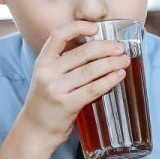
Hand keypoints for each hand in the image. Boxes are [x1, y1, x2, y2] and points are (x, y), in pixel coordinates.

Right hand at [19, 21, 130, 146]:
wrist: (34, 131)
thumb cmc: (46, 103)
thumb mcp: (47, 78)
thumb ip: (64, 65)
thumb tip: (97, 51)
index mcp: (42, 62)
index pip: (58, 36)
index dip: (78, 27)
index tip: (96, 28)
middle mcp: (47, 73)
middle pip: (82, 53)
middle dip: (105, 48)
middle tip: (120, 48)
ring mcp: (56, 89)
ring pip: (90, 70)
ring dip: (112, 63)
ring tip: (125, 61)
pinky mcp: (66, 105)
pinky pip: (93, 89)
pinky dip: (109, 81)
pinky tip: (119, 76)